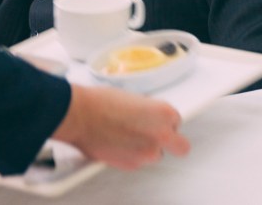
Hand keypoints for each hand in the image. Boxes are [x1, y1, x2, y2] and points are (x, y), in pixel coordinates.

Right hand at [52, 85, 189, 169]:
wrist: (80, 115)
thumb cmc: (100, 103)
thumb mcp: (133, 98)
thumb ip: (148, 111)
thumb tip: (148, 117)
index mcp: (164, 113)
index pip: (176, 121)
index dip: (163, 120)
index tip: (155, 120)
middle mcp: (160, 135)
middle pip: (181, 146)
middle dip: (174, 142)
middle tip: (160, 136)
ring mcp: (147, 153)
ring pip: (156, 154)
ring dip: (147, 147)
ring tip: (128, 136)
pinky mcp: (132, 165)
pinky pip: (138, 161)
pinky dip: (130, 154)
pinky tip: (118, 142)